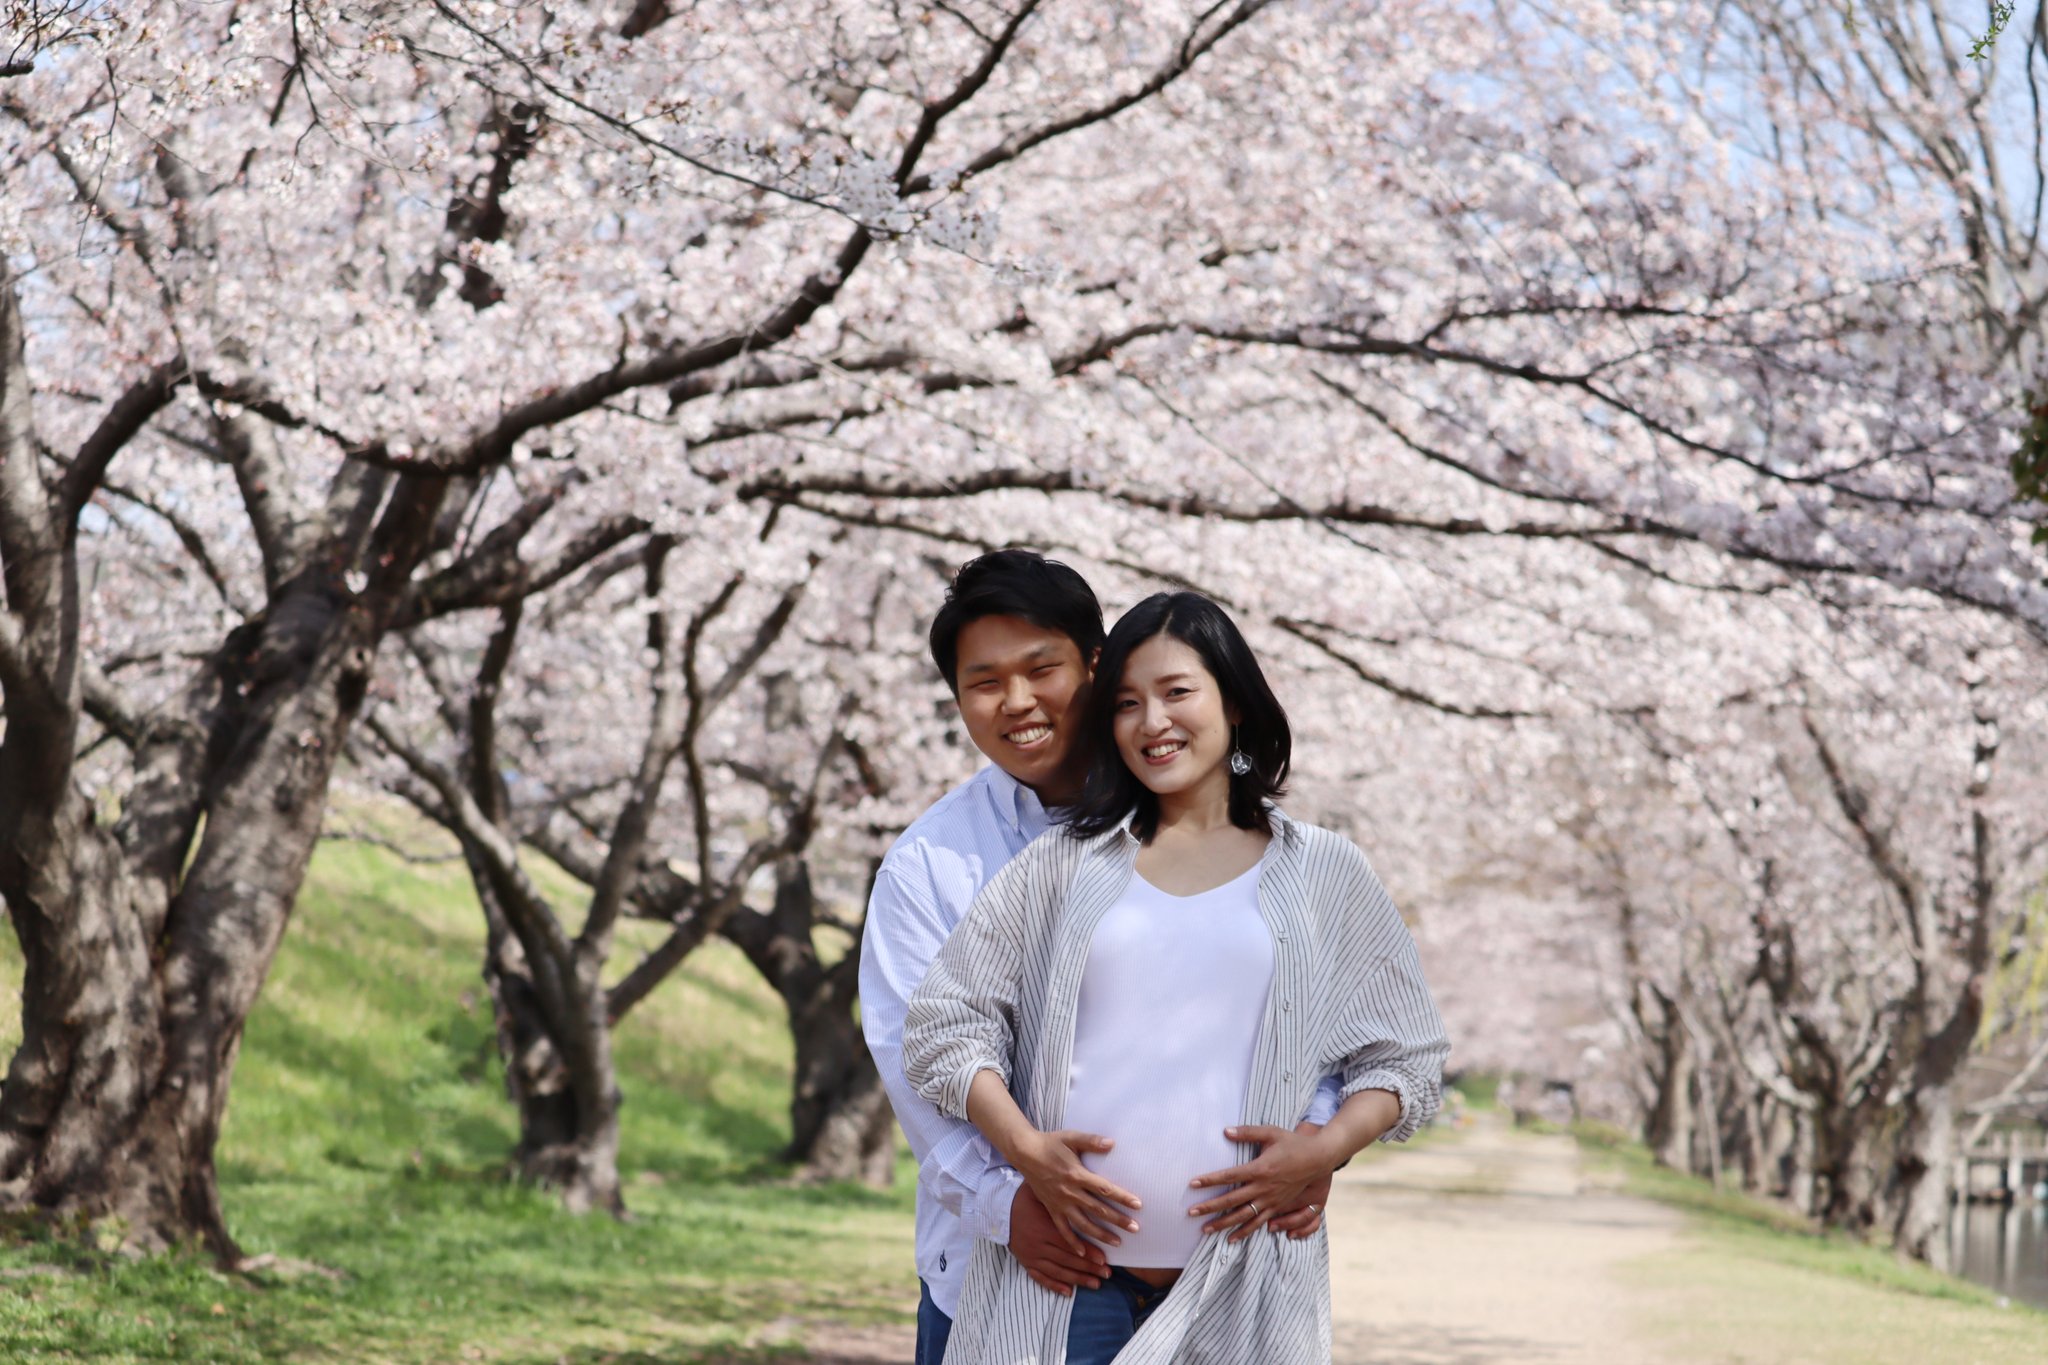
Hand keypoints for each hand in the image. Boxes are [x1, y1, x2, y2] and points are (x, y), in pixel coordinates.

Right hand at [1008, 1184, 1108, 1295]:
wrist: (998, 1209)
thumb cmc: (1023, 1197)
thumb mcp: (1040, 1192)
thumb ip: (1059, 1192)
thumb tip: (1084, 1180)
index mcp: (1044, 1228)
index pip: (1070, 1244)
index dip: (1088, 1253)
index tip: (1104, 1259)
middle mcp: (1038, 1245)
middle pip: (1067, 1260)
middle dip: (1089, 1268)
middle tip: (1107, 1273)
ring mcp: (1031, 1256)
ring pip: (1058, 1272)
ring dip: (1078, 1279)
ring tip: (1096, 1283)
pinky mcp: (1026, 1262)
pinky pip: (1041, 1278)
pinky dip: (1055, 1286)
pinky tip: (1069, 1292)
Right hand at [1012, 1128, 1142, 1257]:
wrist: (1024, 1152)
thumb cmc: (1050, 1143)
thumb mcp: (1071, 1137)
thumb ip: (1091, 1141)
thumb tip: (1112, 1143)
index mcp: (1077, 1174)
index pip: (1104, 1189)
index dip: (1122, 1197)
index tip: (1138, 1205)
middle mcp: (1070, 1192)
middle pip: (1098, 1209)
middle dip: (1118, 1220)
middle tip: (1135, 1228)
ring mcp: (1060, 1203)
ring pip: (1083, 1223)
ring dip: (1100, 1234)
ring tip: (1117, 1242)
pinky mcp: (1051, 1208)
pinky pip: (1062, 1229)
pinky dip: (1072, 1241)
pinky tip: (1083, 1253)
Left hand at [1187, 1123, 1338, 1242]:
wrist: (1317, 1158)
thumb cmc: (1292, 1143)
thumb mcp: (1270, 1132)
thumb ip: (1247, 1132)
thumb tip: (1225, 1131)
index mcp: (1259, 1168)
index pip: (1228, 1176)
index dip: (1209, 1180)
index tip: (1193, 1184)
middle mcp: (1263, 1187)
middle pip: (1231, 1200)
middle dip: (1209, 1207)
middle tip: (1190, 1213)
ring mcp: (1270, 1200)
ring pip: (1242, 1216)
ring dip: (1223, 1224)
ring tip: (1205, 1229)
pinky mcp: (1277, 1207)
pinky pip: (1258, 1223)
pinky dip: (1244, 1232)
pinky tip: (1231, 1239)